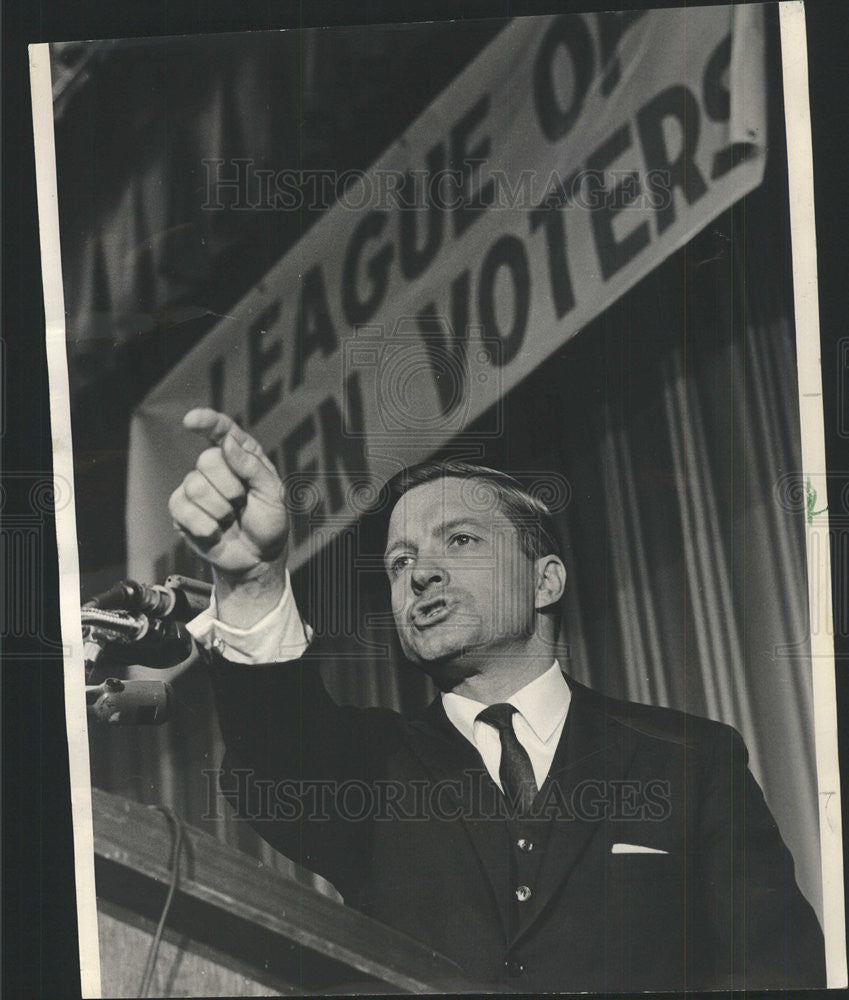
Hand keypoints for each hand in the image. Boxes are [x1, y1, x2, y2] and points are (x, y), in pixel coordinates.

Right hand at [169, 410, 288, 583]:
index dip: (207, 422)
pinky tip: (216, 531)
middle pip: (207, 460)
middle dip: (230, 487)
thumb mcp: (273, 493)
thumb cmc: (269, 523)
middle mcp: (216, 468)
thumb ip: (252, 466)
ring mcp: (195, 488)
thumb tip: (227, 442)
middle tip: (242, 503)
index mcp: (241, 456)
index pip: (222, 431)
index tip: (192, 420)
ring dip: (220, 509)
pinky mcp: (182, 511)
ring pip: (195, 485)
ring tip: (231, 519)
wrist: (258, 558)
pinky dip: (205, 524)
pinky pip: (182, 508)